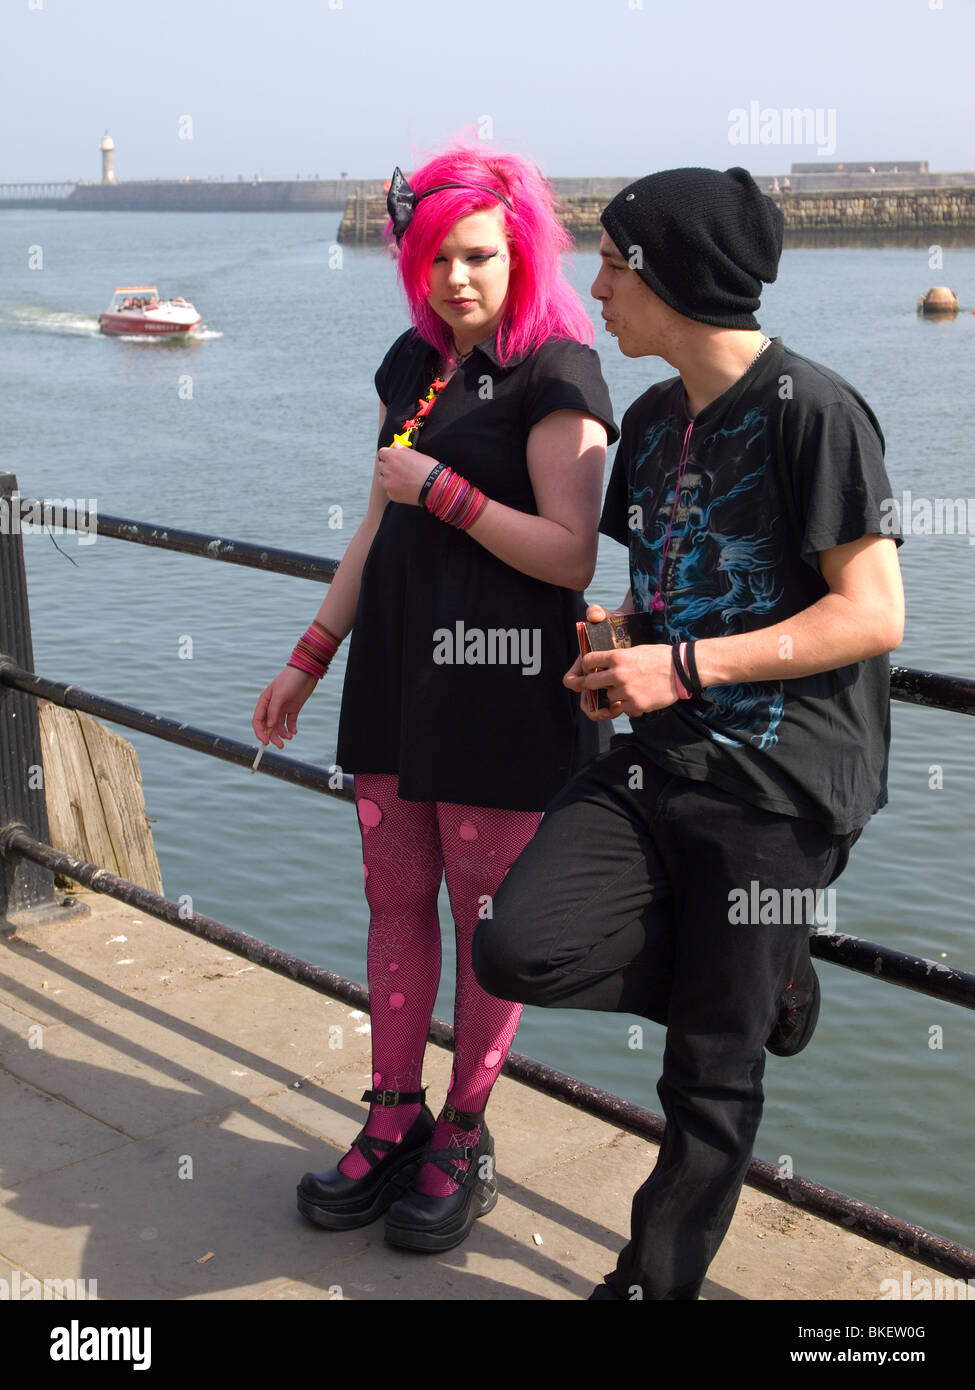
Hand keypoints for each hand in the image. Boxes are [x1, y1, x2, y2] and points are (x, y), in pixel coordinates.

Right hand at [252, 666, 317, 748]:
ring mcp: (283, 708)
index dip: (260, 732)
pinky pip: (290, 722)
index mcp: (264, 702)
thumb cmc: (290, 679)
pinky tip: (294, 731)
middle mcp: (272, 706)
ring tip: (290, 736)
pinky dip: (291, 728)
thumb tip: (268, 727)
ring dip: (283, 733)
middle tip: (281, 745)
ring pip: (279, 726)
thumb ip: (273, 710)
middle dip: (273, 736)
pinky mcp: (293, 708)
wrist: (307, 671)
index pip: (258, 720)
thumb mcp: (280, 694)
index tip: (266, 742)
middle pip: (269, 726)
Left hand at [376, 443, 438, 505]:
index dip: (388, 455)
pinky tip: (405, 488)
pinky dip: (395, 489)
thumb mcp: (416, 454)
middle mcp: (387, 469)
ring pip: (383, 479)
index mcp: (392, 456)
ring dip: (389, 478)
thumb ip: (402, 450)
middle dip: (388, 466)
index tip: (392, 458)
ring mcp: (388, 483)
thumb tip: (395, 445)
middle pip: (381, 466)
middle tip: (399, 470)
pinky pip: (389, 490)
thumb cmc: (428, 468)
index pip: (382, 453)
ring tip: (402, 480)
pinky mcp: (392, 495)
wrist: (435, 486)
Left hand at [563, 602, 679, 719]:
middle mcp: (618, 674)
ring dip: (615, 695)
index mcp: (617, 657)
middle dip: (592, 684)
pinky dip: (629, 705)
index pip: (588, 661)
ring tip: (631, 688)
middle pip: (589, 683)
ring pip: (608, 697)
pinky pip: (623, 708)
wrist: (681, 670)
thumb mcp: (635, 650)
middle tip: (600, 684)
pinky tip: (640, 696)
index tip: (588, 669)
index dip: (586, 666)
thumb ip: (617, 659)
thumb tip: (602, 664)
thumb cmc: (659, 657)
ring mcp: (626, 691)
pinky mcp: (636, 705)